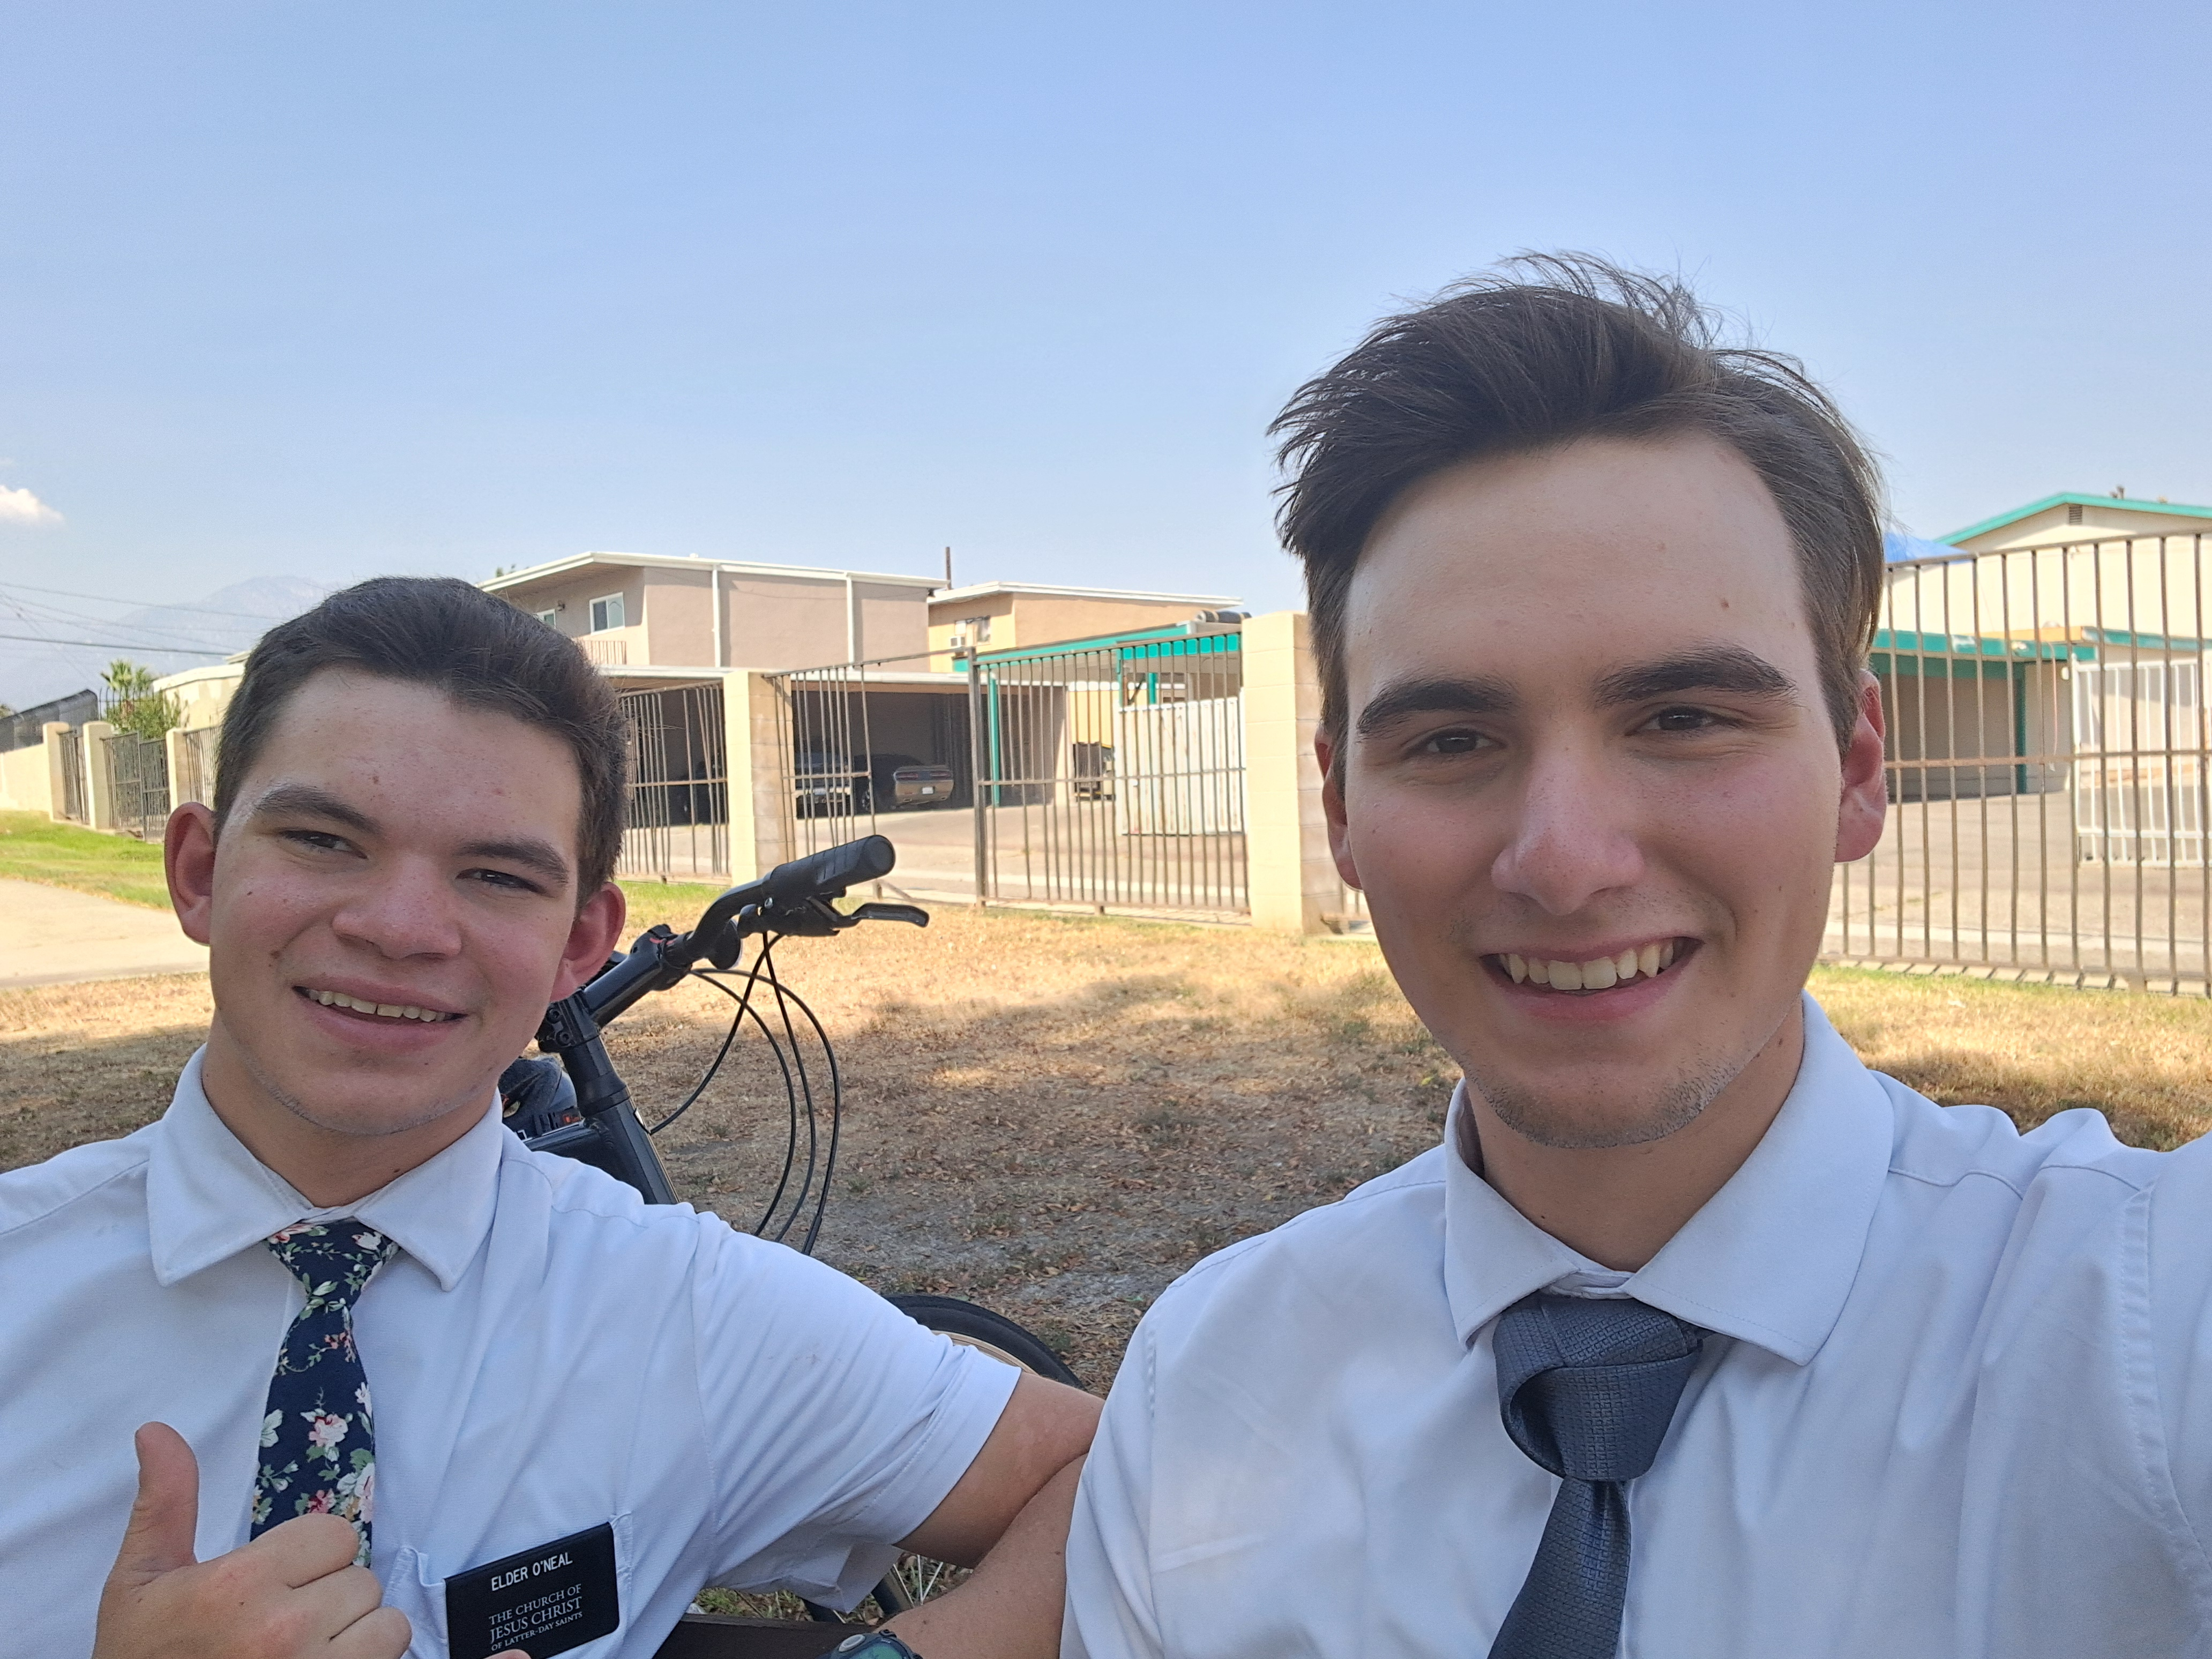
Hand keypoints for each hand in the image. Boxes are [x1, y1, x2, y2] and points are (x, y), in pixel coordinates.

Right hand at [94, 1422, 412, 1658]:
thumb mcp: (139, 1582)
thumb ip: (166, 1503)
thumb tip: (157, 1431)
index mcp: (239, 1585)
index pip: (334, 1535)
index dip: (309, 1557)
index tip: (274, 1583)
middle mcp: (282, 1628)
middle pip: (360, 1579)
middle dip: (329, 1597)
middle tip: (280, 1625)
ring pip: (384, 1623)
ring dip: (355, 1635)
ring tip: (304, 1651)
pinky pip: (390, 1658)